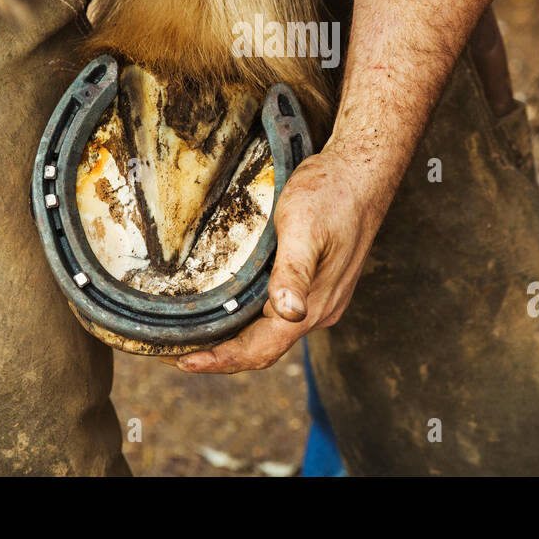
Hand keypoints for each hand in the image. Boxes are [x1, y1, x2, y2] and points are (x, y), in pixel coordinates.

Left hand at [171, 142, 394, 373]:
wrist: (362, 174)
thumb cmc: (331, 194)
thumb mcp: (303, 228)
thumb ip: (293, 272)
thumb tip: (288, 312)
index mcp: (314, 306)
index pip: (260, 350)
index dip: (220, 360)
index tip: (183, 364)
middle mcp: (319, 311)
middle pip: (263, 349)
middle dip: (221, 356)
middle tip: (176, 354)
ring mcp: (321, 300)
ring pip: (271, 334)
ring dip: (234, 340)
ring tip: (195, 337)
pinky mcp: (319, 286)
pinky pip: (279, 316)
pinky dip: (250, 321)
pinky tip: (230, 309)